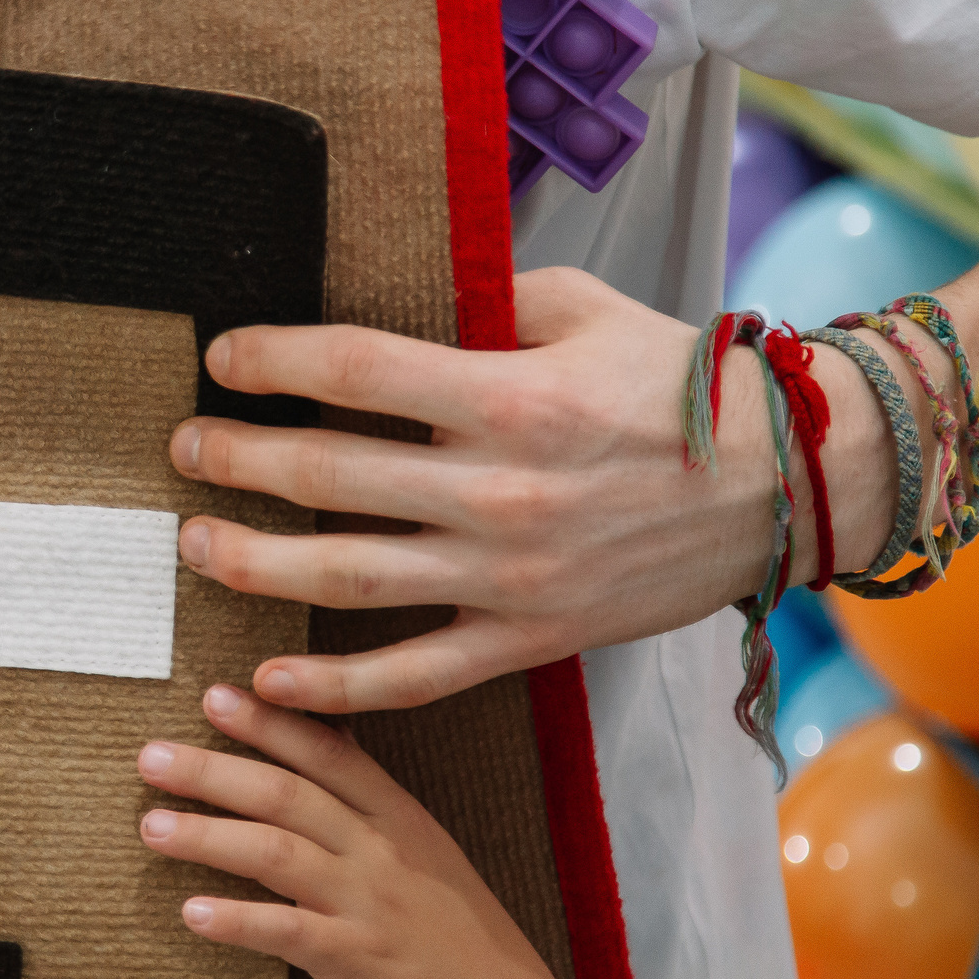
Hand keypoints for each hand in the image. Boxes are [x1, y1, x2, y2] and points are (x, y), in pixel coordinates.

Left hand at [134, 683, 573, 978]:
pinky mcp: (359, 960)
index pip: (326, 752)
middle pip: (287, 793)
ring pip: (278, 852)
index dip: (268, 722)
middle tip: (150, 754)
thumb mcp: (421, 854)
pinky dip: (237, 919)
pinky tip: (191, 912)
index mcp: (397, 815)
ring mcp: (370, 903)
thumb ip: (369, 806)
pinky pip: (288, 932)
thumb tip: (323, 746)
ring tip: (151, 827)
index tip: (213, 694)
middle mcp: (381, 849)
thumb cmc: (454, 937)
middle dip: (214, 769)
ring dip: (208, 835)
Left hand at [167, 265, 893, 713]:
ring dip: (252, 562)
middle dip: (236, 458)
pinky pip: (414, 672)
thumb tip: (411, 293)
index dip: (271, 360)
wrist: (793, 485)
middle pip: (325, 474)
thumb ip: (492, 304)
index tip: (223, 358)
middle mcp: (497, 489)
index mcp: (509, 395)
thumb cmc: (688, 387)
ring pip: (346, 577)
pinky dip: (336, 685)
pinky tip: (270, 679)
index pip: (352, 368)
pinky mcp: (530, 637)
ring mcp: (509, 575)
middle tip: (185, 448)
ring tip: (195, 544)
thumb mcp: (588, 312)